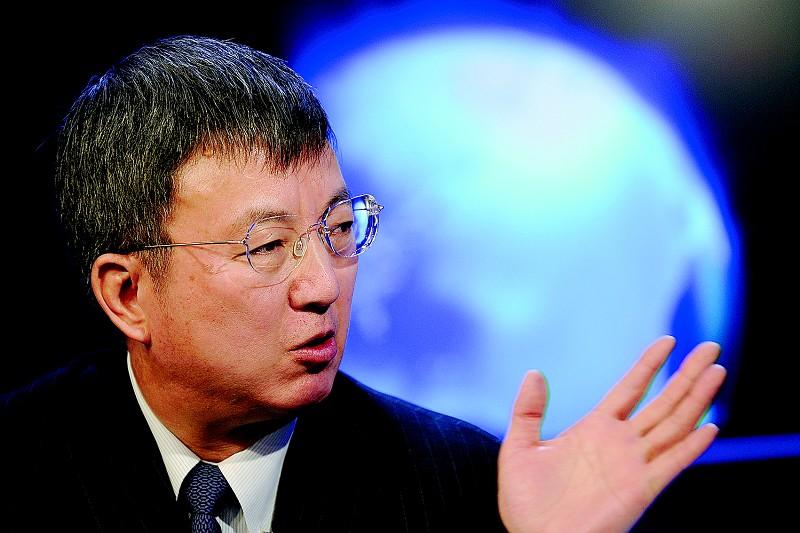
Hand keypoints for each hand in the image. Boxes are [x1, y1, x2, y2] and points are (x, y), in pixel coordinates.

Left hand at [498, 336, 725, 532]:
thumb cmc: (526, 503)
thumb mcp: (520, 447)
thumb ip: (528, 410)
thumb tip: (534, 373)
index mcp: (594, 430)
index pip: (630, 389)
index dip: (649, 365)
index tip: (667, 341)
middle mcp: (620, 444)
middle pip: (663, 402)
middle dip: (687, 374)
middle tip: (711, 347)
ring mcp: (633, 466)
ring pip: (674, 424)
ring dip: (697, 399)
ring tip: (717, 371)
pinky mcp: (640, 490)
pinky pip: (671, 463)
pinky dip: (691, 446)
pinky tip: (710, 427)